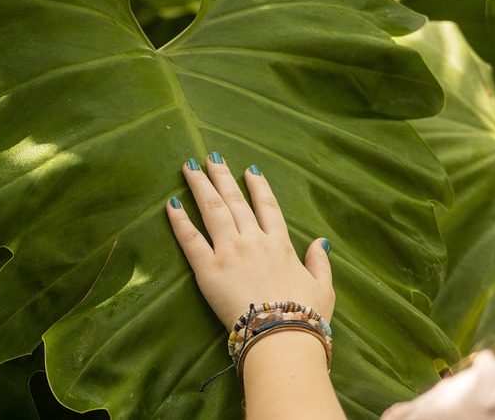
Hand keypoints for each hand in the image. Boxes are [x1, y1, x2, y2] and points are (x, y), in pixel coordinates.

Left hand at [166, 153, 334, 330]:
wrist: (281, 337)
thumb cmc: (305, 317)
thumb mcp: (324, 287)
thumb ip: (320, 262)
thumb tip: (321, 242)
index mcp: (280, 245)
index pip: (267, 207)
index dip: (258, 187)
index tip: (250, 170)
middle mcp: (254, 241)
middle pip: (235, 201)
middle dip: (222, 176)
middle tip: (210, 157)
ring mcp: (230, 252)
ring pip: (213, 210)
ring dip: (200, 186)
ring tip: (188, 167)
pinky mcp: (209, 269)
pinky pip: (190, 239)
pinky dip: (180, 220)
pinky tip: (171, 204)